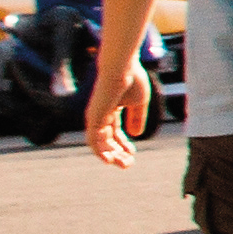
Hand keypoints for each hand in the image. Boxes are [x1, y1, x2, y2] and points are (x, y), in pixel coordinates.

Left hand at [80, 47, 144, 167]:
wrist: (122, 68)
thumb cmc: (132, 80)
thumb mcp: (139, 102)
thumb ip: (137, 118)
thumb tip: (136, 135)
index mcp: (111, 109)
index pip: (114, 131)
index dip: (123, 144)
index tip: (133, 154)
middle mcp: (100, 114)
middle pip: (106, 139)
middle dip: (117, 153)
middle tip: (128, 165)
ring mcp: (95, 116)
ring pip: (99, 142)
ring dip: (110, 156)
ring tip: (123, 164)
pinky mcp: (93, 118)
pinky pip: (92, 139)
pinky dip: (99, 151)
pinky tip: (108, 160)